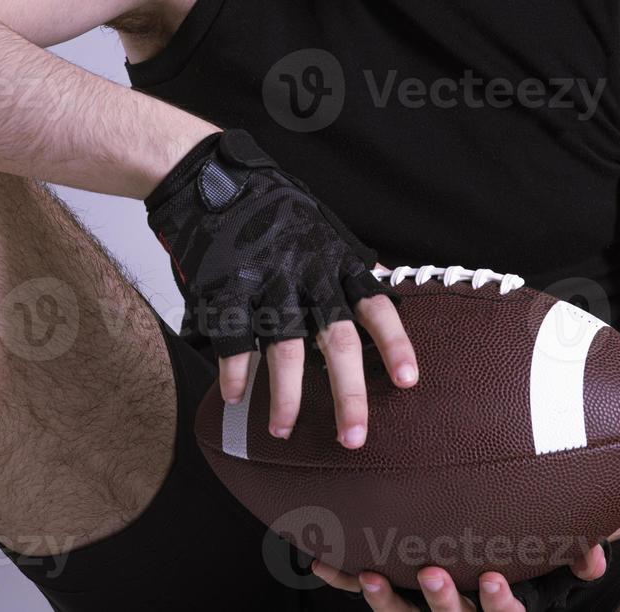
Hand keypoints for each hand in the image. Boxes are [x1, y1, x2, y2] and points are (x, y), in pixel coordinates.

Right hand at [144, 128, 417, 445]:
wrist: (210, 181)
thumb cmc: (269, 207)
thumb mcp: (322, 227)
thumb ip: (350, 263)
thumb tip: (389, 284)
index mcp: (334, 263)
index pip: (376, 308)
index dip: (394, 345)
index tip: (409, 381)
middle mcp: (306, 277)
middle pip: (336, 344)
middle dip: (348, 396)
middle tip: (354, 438)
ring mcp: (265, 284)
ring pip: (284, 351)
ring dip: (286, 398)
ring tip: (283, 431)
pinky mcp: (225, 289)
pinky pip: (232, 340)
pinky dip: (233, 372)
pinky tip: (234, 397)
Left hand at [308, 542, 607, 611]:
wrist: (486, 579)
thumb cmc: (529, 568)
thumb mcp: (556, 574)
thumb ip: (577, 560)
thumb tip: (591, 558)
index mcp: (499, 611)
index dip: (498, 603)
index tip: (492, 578)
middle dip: (442, 600)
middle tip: (430, 572)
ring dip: (385, 599)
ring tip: (369, 575)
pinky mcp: (399, 604)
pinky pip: (374, 599)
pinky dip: (346, 582)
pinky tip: (322, 565)